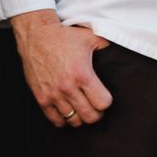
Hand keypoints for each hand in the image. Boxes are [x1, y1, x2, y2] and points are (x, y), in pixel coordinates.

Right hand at [10, 9, 112, 128]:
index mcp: (82, 74)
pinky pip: (55, 120)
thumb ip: (106, 46)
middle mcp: (68, 87)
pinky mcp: (41, 97)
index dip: (106, 102)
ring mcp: (53, 94)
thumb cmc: (63, 36)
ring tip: (81, 109)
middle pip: (90, 116)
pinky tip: (66, 112)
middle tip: (95, 107)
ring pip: (73, 121)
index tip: (104, 97)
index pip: (103, 103)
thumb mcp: (90, 37)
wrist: (36, 35)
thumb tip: (120, 48)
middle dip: (96, 114)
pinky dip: (63, 120)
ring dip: (80, 117)